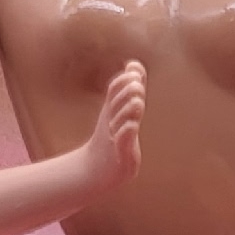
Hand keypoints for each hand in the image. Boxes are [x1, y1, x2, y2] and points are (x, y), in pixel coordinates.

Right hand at [80, 60, 144, 194]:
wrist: (97, 170)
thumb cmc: (112, 138)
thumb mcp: (120, 112)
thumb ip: (130, 89)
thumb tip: (134, 64)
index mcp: (112, 109)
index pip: (115, 88)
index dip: (124, 78)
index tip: (135, 73)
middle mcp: (112, 120)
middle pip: (117, 101)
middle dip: (128, 91)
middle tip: (138, 87)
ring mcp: (115, 137)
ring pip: (122, 119)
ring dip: (130, 109)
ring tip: (138, 103)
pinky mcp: (121, 153)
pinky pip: (123, 140)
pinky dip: (127, 132)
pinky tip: (133, 126)